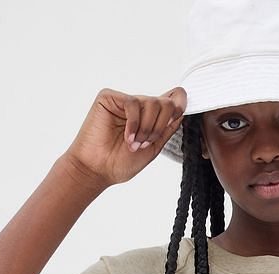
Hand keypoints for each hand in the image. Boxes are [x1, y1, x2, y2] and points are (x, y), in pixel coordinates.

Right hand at [63, 86, 186, 187]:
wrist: (98, 170)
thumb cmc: (120, 162)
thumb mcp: (153, 148)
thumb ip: (166, 130)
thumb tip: (180, 112)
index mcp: (150, 118)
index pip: (170, 101)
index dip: (179, 104)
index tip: (179, 114)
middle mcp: (138, 107)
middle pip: (164, 103)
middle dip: (160, 126)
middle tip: (146, 143)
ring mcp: (124, 102)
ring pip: (151, 102)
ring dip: (147, 128)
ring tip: (134, 143)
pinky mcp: (109, 98)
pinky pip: (133, 103)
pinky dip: (134, 123)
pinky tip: (127, 137)